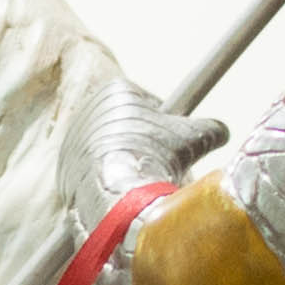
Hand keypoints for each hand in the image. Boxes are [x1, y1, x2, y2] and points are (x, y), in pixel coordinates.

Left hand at [87, 85, 228, 198]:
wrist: (118, 193)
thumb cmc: (154, 156)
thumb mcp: (194, 137)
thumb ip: (211, 128)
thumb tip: (222, 131)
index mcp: (116, 91)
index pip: (148, 102)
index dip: (167, 122)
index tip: (175, 140)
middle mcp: (88, 109)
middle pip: (127, 126)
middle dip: (146, 143)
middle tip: (162, 162)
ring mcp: (73, 139)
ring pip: (110, 150)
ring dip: (126, 162)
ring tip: (142, 179)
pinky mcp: (63, 167)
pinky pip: (92, 171)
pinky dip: (107, 180)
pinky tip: (121, 191)